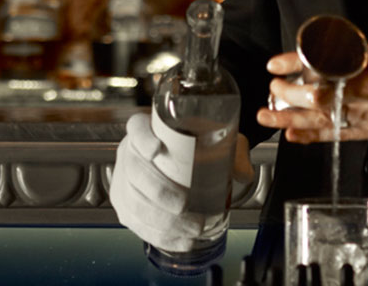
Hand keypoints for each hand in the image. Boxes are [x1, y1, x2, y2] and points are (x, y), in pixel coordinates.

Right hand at [110, 112, 253, 250]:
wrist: (184, 162)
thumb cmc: (197, 147)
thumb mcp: (217, 140)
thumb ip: (233, 154)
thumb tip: (244, 174)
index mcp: (148, 129)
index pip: (137, 128)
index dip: (142, 139)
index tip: (156, 149)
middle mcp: (130, 152)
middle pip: (134, 171)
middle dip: (160, 194)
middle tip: (184, 206)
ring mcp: (123, 181)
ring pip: (134, 203)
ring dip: (163, 221)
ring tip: (192, 228)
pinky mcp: (126, 207)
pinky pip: (137, 224)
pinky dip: (160, 235)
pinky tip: (182, 240)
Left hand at [256, 43, 367, 147]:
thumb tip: (334, 60)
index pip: (329, 61)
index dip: (297, 64)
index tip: (277, 64)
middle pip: (322, 94)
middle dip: (290, 95)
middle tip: (272, 92)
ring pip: (327, 119)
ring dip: (293, 120)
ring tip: (268, 119)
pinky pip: (343, 136)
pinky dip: (316, 137)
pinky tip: (296, 137)